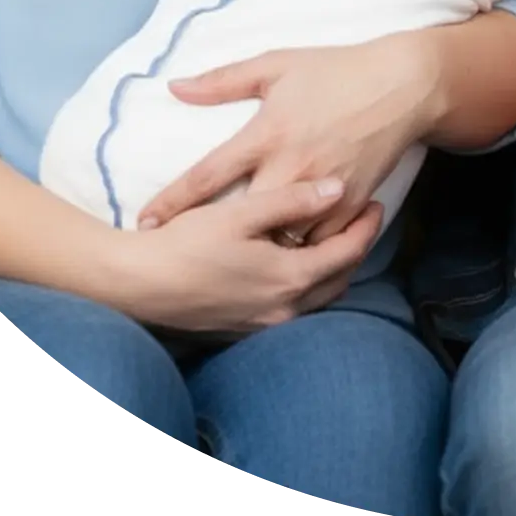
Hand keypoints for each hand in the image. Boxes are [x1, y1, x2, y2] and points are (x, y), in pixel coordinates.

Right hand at [119, 175, 384, 333]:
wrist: (138, 285)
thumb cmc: (189, 243)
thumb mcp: (243, 213)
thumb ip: (292, 201)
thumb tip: (337, 188)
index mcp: (290, 279)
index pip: (347, 254)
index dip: (366, 227)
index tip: (377, 202)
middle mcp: (284, 308)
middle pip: (339, 279)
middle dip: (355, 248)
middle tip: (362, 217)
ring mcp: (264, 322)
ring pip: (318, 296)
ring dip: (332, 268)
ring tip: (334, 236)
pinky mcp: (244, 326)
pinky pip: (293, 305)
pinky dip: (307, 283)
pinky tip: (296, 262)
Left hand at [135, 34, 440, 242]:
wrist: (402, 84)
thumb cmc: (336, 70)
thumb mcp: (276, 64)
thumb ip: (223, 81)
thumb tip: (174, 87)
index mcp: (267, 133)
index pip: (208, 175)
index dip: (172, 202)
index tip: (144, 224)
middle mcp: (292, 166)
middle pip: (242, 221)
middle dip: (216, 241)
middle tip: (189, 255)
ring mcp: (323, 189)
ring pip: (282, 240)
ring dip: (262, 250)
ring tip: (237, 262)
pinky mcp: (352, 202)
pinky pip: (320, 241)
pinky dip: (303, 249)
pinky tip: (287, 254)